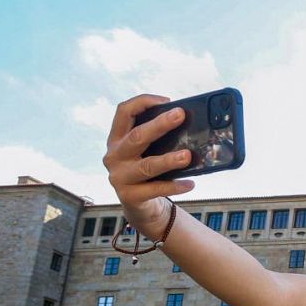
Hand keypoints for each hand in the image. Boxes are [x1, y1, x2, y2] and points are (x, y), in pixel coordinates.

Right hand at [103, 95, 198, 233]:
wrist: (139, 204)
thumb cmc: (148, 169)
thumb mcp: (147, 150)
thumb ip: (160, 137)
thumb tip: (191, 124)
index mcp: (117, 138)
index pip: (123, 111)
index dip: (143, 102)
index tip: (167, 101)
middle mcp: (114, 155)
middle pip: (136, 136)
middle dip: (159, 125)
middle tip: (180, 115)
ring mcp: (119, 177)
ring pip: (147, 165)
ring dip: (168, 160)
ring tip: (188, 156)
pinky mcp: (129, 196)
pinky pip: (155, 189)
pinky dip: (174, 186)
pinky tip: (190, 183)